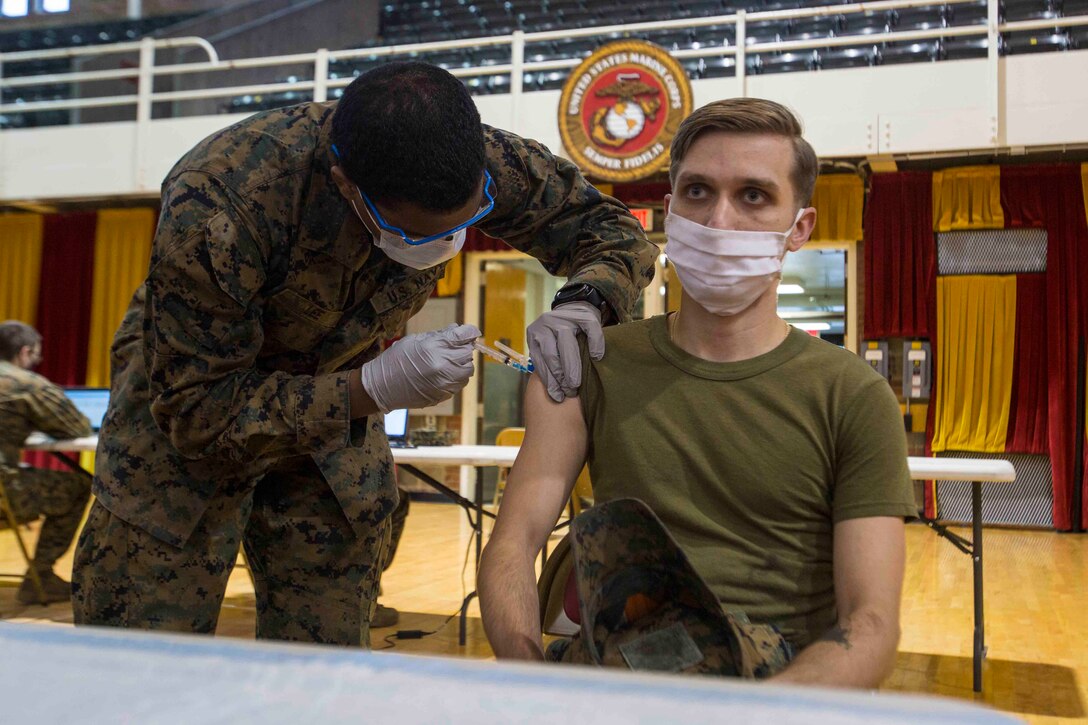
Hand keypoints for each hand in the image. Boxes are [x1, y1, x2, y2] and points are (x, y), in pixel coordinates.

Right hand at [360, 323, 480, 412]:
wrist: (381, 387)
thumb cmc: (395, 359)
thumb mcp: (415, 340)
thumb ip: (439, 335)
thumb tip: (457, 330)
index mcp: (433, 348)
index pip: (462, 337)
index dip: (469, 332)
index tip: (471, 332)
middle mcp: (442, 366)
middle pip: (468, 354)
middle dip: (463, 348)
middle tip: (455, 347)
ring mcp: (444, 383)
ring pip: (468, 371)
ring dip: (462, 364)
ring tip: (448, 362)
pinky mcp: (443, 395)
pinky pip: (459, 384)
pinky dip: (456, 377)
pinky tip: (443, 374)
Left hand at [525, 301, 603, 402]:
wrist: (574, 308)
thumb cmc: (560, 336)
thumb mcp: (548, 345)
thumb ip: (548, 361)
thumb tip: (554, 392)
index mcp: (534, 334)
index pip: (541, 361)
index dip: (549, 381)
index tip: (557, 396)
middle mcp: (545, 324)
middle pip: (552, 354)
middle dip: (560, 377)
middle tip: (569, 392)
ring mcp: (563, 317)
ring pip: (567, 344)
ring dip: (572, 366)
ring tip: (577, 383)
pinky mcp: (582, 314)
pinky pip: (590, 330)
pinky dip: (594, 344)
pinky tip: (596, 357)